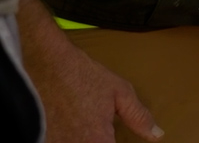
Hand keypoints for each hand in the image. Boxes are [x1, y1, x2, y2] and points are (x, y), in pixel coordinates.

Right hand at [24, 33, 161, 142]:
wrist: (44, 63)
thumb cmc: (80, 75)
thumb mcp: (119, 92)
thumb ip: (138, 116)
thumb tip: (156, 134)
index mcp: (97, 141)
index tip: (115, 136)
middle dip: (102, 140)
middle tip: (101, 127)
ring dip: (84, 137)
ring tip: (84, 122)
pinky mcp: (42, 140)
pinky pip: (59, 141)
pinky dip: (69, 136)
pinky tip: (73, 126)